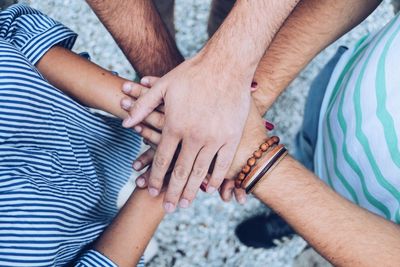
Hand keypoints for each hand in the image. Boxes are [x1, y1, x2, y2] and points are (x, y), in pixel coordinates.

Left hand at [122, 56, 252, 212]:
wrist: (226, 65)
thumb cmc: (193, 74)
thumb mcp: (163, 86)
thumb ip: (143, 106)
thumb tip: (125, 123)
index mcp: (175, 126)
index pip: (161, 160)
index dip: (155, 178)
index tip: (152, 191)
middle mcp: (194, 137)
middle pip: (180, 171)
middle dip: (172, 192)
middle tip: (168, 207)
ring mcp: (214, 139)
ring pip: (200, 172)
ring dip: (191, 190)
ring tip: (185, 204)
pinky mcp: (231, 137)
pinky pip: (222, 165)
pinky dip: (215, 179)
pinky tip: (209, 189)